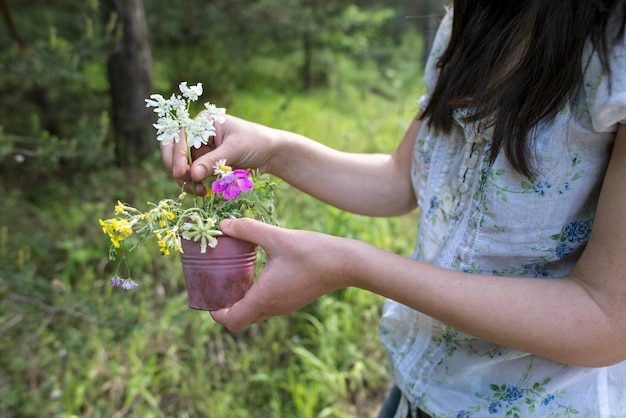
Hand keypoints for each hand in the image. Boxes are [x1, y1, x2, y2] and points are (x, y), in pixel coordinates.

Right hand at [160, 114, 275, 194]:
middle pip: (173, 151)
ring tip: (200, 191)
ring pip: (180, 166)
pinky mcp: (204, 163)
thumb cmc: (255, 142)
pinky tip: (204, 191)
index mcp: (203, 122)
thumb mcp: (234, 150)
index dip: (177, 156)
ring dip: (186, 180)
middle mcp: (197, 134)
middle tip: (187, 183)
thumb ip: (213, 161)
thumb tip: (192, 174)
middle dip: (177, 168)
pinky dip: (194, 184)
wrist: (271, 152)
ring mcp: (199, 149)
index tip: (181, 173)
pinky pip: (192, 175)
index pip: (180, 137)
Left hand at [209, 218, 351, 330]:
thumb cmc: (312, 252)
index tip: (208, 297)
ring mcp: (285, 306)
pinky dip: (257, 295)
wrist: (347, 263)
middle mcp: (273, 308)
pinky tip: (259, 271)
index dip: (215, 313)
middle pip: (241, 319)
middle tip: (217, 284)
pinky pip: (268, 305)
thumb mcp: (277, 236)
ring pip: (255, 313)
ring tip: (235, 276)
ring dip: (242, 300)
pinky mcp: (294, 300)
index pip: (231, 321)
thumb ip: (248, 230)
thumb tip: (223, 225)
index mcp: (264, 298)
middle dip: (226, 306)